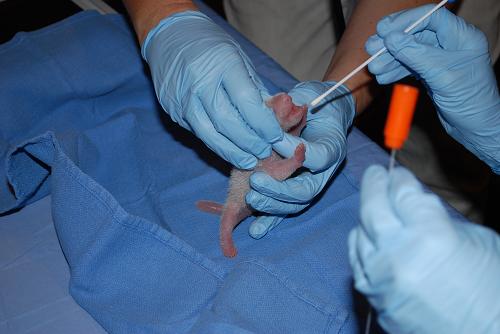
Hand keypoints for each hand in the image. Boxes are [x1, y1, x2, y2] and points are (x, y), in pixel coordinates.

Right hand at [142, 11, 282, 169]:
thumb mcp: (239, 59)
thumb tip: (275, 121)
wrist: (170, 37)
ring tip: (249, 161)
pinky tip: (230, 150)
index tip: (275, 137)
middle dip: (249, 142)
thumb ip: (256, 90)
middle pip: (227, 121)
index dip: (263, 124)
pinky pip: (197, 132)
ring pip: (209, 134)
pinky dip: (216, 144)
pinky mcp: (172, 110)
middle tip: (265, 152)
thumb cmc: (212, 47)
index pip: (246, 101)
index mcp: (223, 64)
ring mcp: (182, 98)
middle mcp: (200, 82)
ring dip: (232, 151)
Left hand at [246, 81, 354, 237]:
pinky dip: (270, 220)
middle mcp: (324, 171)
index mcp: (331, 148)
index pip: (317, 158)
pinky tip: (255, 230)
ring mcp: (311, 183)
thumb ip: (295, 113)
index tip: (272, 143)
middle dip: (279, 190)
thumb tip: (275, 135)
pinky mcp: (296, 191)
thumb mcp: (308, 99)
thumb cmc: (315, 101)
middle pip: (306, 191)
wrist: (323, 110)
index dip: (295, 153)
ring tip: (251, 200)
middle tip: (255, 184)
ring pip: (295, 204)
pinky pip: (285, 209)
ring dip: (272, 206)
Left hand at [349, 165, 499, 332]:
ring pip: (359, 234)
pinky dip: (360, 245)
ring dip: (366, 216)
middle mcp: (398, 255)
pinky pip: (357, 263)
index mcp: (430, 236)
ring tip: (374, 205)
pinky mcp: (374, 299)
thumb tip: (412, 201)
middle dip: (373, 185)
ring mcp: (381, 279)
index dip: (399, 179)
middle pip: (372, 208)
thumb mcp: (476, 242)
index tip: (398, 173)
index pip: (402, 194)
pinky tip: (366, 236)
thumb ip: (437, 217)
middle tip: (375, 173)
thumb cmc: (492, 291)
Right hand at [366, 6, 499, 172]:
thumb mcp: (442, 74)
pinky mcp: (431, 73)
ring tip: (374, 68)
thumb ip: (416, 54)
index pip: (431, 18)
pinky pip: (409, 66)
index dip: (406, 22)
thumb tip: (392, 39)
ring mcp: (439, 59)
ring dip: (390, 58)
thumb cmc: (471, 101)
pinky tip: (383, 77)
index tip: (384, 31)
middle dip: (392, 42)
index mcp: (462, 37)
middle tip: (371, 48)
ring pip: (409, 51)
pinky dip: (395, 70)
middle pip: (415, 34)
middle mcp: (451, 44)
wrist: (476, 128)